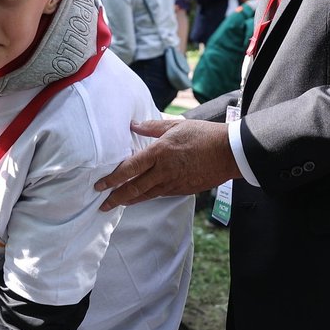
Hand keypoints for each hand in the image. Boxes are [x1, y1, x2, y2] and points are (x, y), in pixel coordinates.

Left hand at [93, 118, 238, 209]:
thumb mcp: (176, 125)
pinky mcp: (183, 189)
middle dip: (116, 198)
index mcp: (159, 153)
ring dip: (130, 201)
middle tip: (102, 205)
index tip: (99, 185)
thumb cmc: (204, 135)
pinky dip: (148, 197)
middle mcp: (163, 171)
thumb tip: (133, 124)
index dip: (113, 178)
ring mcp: (173, 183)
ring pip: (146, 195)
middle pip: (134, 188)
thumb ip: (152, 127)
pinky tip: (141, 198)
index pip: (129, 168)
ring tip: (117, 204)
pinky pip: (161, 194)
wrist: (229, 153)